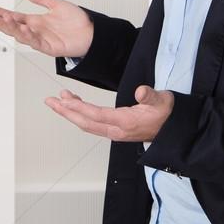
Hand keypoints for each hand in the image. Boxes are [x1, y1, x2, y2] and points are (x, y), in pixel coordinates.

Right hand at [0, 0, 92, 57]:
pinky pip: (36, 42)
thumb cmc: (76, 21)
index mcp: (34, 21)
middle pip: (11, 27)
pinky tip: (23, 29)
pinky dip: (29, 36)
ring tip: (2, 20)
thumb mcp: (56, 4)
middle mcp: (35, 31)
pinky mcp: (50, 48)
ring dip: (11, 28)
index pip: (11, 16)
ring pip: (21, 35)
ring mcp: (41, 40)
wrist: (92, 33)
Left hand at [46, 85, 173, 141]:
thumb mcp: (162, 101)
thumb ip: (151, 96)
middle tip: (50, 101)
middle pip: (85, 122)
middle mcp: (116, 130)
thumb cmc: (166, 113)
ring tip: (57, 100)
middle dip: (66, 112)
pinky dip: (80, 114)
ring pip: (86, 124)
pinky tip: (74, 104)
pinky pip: (92, 124)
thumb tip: (141, 91)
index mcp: (125, 122)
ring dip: (70, 113)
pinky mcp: (114, 130)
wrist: (173, 130)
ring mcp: (114, 132)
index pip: (96, 115)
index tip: (64, 99)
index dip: (79, 107)